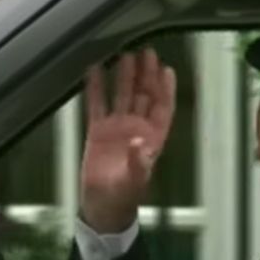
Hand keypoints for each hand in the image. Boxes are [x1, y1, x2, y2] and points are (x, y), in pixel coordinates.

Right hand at [79, 48, 176, 232]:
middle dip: (146, 75)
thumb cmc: (124, 197)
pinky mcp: (97, 131)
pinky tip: (94, 70)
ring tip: (124, 55)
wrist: (102, 206)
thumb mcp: (134, 182)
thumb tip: (140, 142)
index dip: (165, 90)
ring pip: (122, 96)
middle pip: (144, 96)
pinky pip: (97, 105)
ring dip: (124, 77)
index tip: (165, 69)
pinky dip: (96, 88)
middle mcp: (136, 129)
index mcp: (151, 139)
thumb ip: (139, 162)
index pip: (162, 109)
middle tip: (146, 53)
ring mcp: (117, 128)